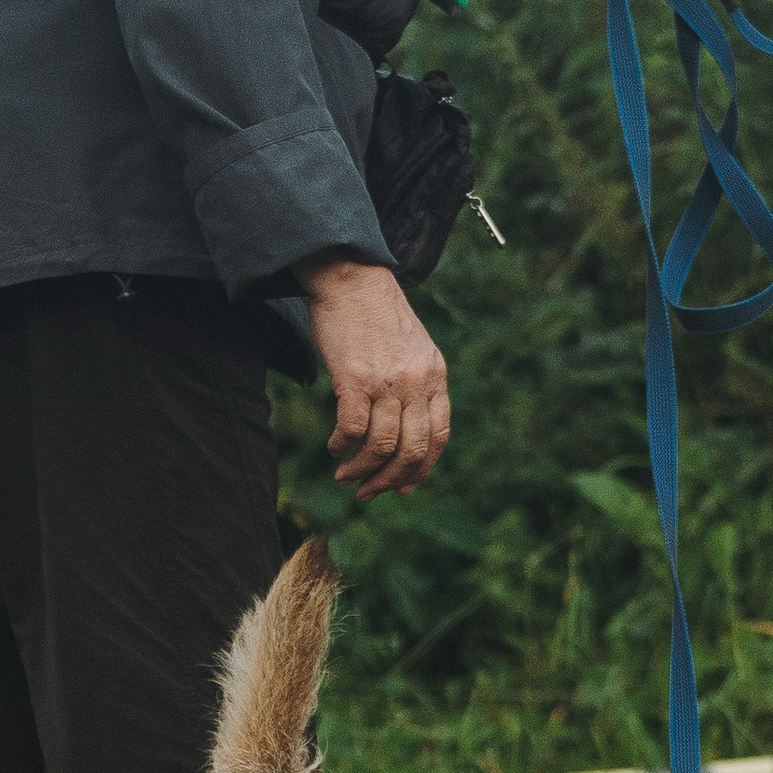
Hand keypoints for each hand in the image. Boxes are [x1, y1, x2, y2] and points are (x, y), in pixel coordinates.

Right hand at [293, 256, 449, 496]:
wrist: (352, 279)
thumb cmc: (375, 315)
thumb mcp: (413, 349)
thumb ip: (417, 384)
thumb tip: (406, 427)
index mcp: (435, 377)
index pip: (438, 437)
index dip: (422, 470)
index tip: (403, 487)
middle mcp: (417, 383)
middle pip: (412, 450)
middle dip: (390, 481)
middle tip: (368, 494)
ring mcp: (388, 382)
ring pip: (382, 446)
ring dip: (362, 470)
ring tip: (345, 477)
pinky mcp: (356, 379)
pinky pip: (353, 429)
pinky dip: (342, 446)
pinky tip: (334, 448)